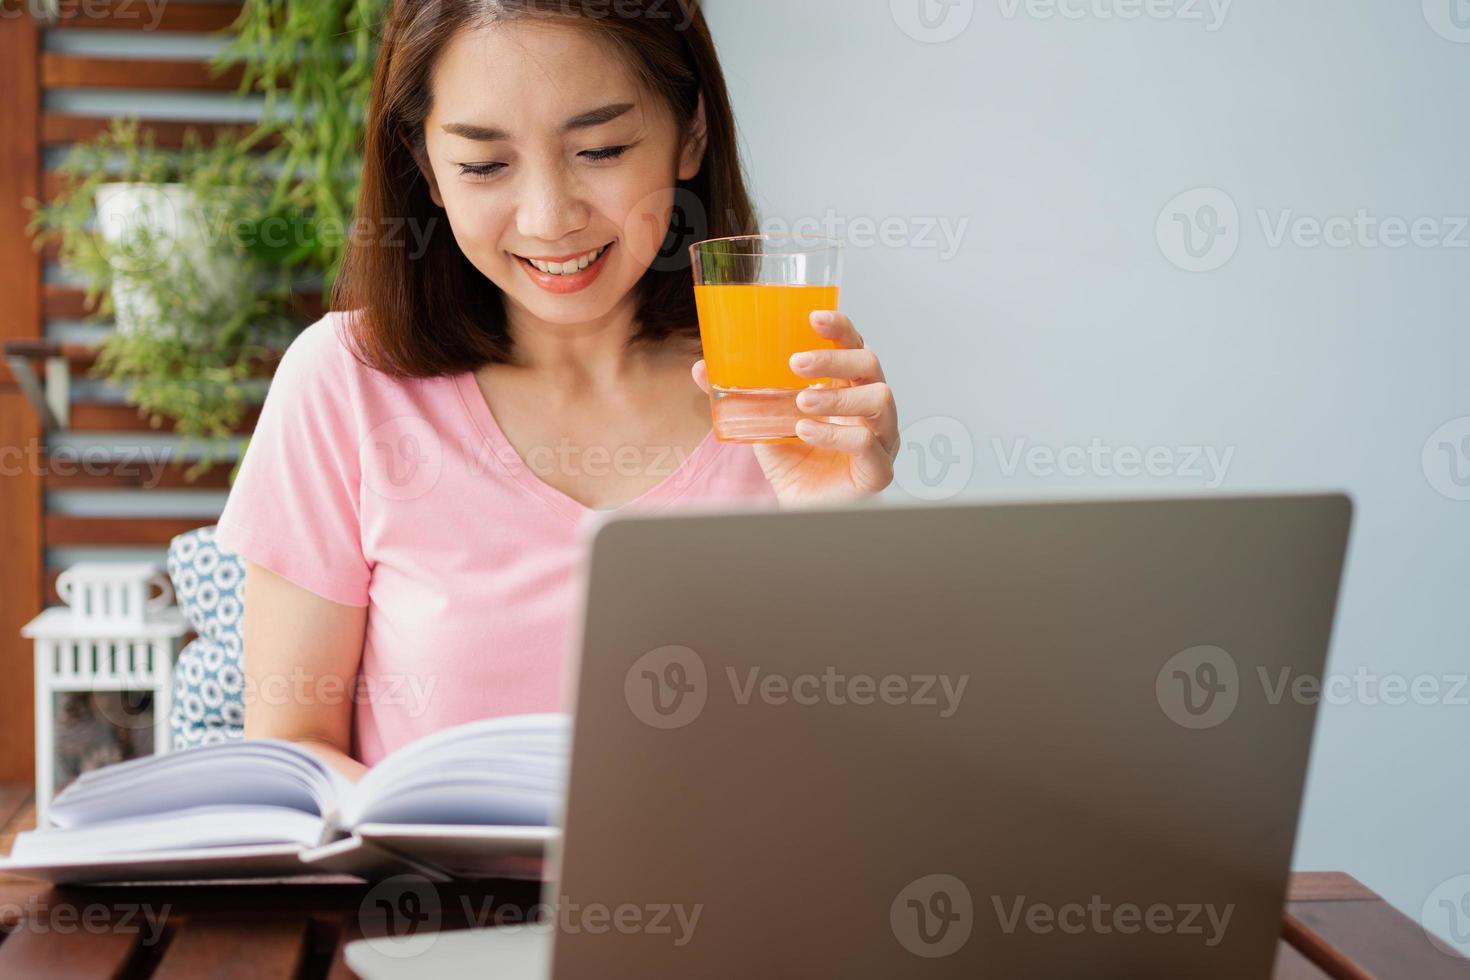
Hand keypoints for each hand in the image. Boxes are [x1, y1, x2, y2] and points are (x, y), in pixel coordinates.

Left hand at [691, 310, 898, 506]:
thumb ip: (741, 394)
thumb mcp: (762, 422)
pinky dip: (834, 435)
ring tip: (801, 402)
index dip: (839, 327)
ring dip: (837, 397)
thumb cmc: (794, 464)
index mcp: (849, 388)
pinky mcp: (878, 470)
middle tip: (796, 363)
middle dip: (834, 359)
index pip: (853, 345)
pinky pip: (868, 444)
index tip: (812, 317)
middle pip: (869, 365)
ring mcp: (880, 438)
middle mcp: (870, 408)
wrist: (799, 511)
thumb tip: (702, 367)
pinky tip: (806, 432)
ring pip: (878, 400)